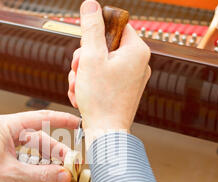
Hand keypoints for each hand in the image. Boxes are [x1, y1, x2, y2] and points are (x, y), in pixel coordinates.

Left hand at [0, 110, 79, 181]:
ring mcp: (1, 142)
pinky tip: (43, 171)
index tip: (76, 123)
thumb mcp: (13, 174)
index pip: (40, 118)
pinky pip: (23, 154)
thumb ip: (41, 174)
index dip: (61, 121)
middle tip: (70, 162)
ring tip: (60, 169)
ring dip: (46, 158)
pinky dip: (35, 162)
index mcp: (6, 126)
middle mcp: (4, 130)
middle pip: (38, 136)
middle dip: (56, 149)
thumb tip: (63, 174)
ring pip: (31, 147)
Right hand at [68, 0, 150, 146]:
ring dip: (83, 74)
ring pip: (100, 63)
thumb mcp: (91, 58)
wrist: (106, 133)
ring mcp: (132, 78)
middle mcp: (139, 63)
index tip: (85, 49)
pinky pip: (103, 79)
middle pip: (104, 46)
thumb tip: (91, 4)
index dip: (95, 34)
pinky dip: (89, 85)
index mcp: (137, 50)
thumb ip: (90, 29)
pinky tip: (81, 97)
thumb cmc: (101, 99)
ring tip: (78, 88)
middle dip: (84, 59)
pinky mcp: (123, 91)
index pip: (115, 25)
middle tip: (78, 71)